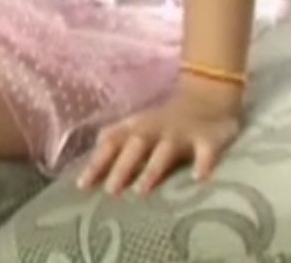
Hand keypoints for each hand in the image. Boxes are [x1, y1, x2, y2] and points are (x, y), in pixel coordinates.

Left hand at [77, 79, 242, 195]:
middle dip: (121, 167)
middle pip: (134, 146)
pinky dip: (203, 163)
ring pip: (164, 151)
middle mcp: (154, 129)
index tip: (82, 186)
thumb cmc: (161, 124)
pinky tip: (199, 178)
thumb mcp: (135, 129)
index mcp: (134, 128)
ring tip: (142, 190)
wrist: (205, 100)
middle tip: (110, 191)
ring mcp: (180, 134)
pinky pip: (206, 152)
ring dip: (152, 169)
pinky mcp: (208, 140)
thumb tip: (89, 171)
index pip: (110, 143)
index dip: (96, 163)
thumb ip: (115, 146)